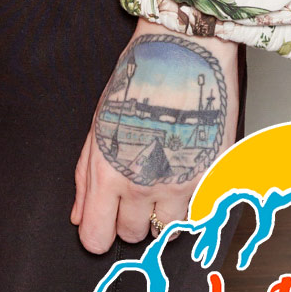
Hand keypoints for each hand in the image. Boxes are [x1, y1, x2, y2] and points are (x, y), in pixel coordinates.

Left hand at [71, 22, 237, 254]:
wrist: (185, 52)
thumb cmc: (138, 80)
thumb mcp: (97, 124)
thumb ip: (86, 177)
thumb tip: (79, 215)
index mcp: (107, 172)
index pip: (96, 238)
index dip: (98, 234)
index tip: (102, 226)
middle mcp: (143, 184)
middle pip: (132, 235)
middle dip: (130, 217)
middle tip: (134, 187)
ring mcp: (180, 184)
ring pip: (168, 230)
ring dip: (162, 212)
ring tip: (161, 178)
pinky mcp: (212, 177)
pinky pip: (198, 213)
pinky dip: (191, 201)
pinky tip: (184, 172)